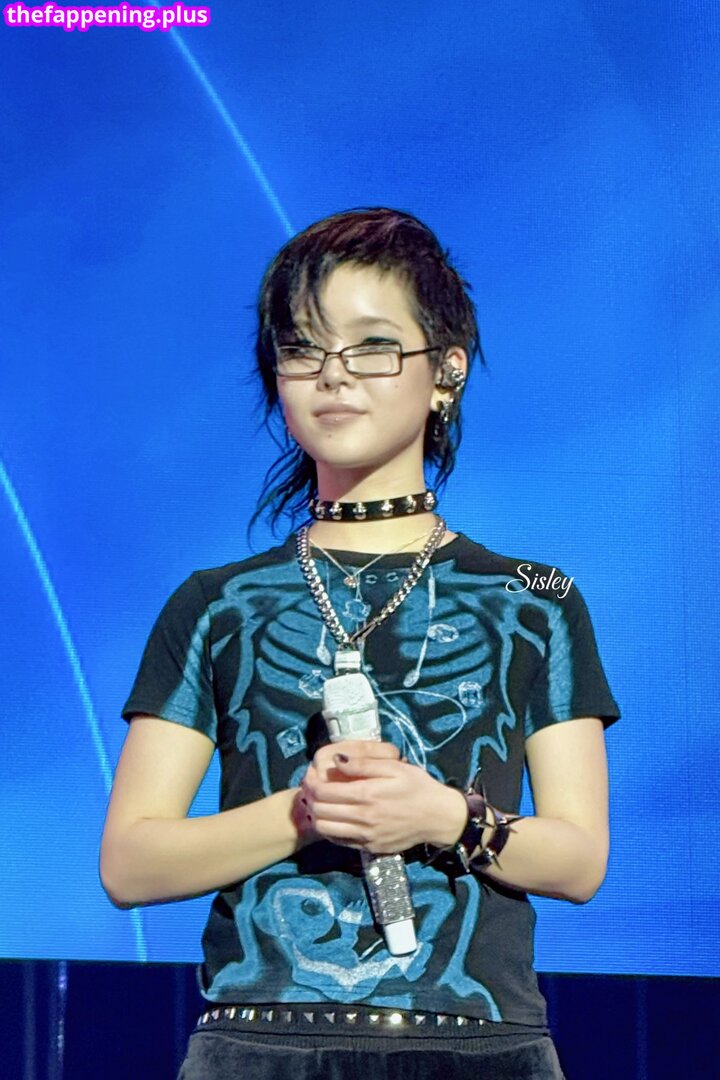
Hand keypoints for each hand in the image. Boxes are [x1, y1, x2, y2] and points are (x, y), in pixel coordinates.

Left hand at [301, 741, 466, 853]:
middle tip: (311, 789)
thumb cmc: (417, 786)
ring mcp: (366, 837)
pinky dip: (330, 829)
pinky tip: (335, 818)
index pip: (323, 792)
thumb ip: (363, 764)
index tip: (311, 775)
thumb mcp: (394, 767)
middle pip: (319, 811)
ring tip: (321, 803)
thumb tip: (336, 760)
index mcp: (367, 795)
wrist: (438, 817)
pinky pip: (339, 841)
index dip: (311, 783)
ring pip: (325, 829)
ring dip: (317, 815)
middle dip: (310, 798)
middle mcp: (363, 818)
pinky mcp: (370, 848)